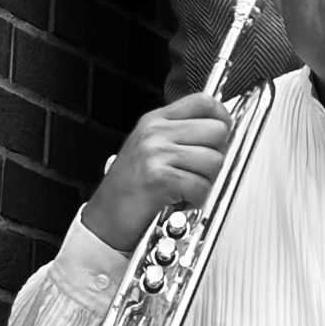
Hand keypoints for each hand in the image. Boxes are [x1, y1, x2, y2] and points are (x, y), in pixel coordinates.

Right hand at [80, 94, 232, 254]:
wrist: (102, 223)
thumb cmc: (127, 192)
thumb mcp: (149, 150)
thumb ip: (179, 135)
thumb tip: (221, 131)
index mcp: (155, 121)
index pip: (204, 102)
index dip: (222, 118)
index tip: (222, 136)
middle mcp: (155, 132)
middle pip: (217, 130)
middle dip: (217, 155)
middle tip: (201, 171)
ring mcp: (155, 153)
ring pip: (214, 160)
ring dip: (207, 182)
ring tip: (186, 188)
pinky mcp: (159, 178)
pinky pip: (201, 185)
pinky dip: (197, 199)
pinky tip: (181, 201)